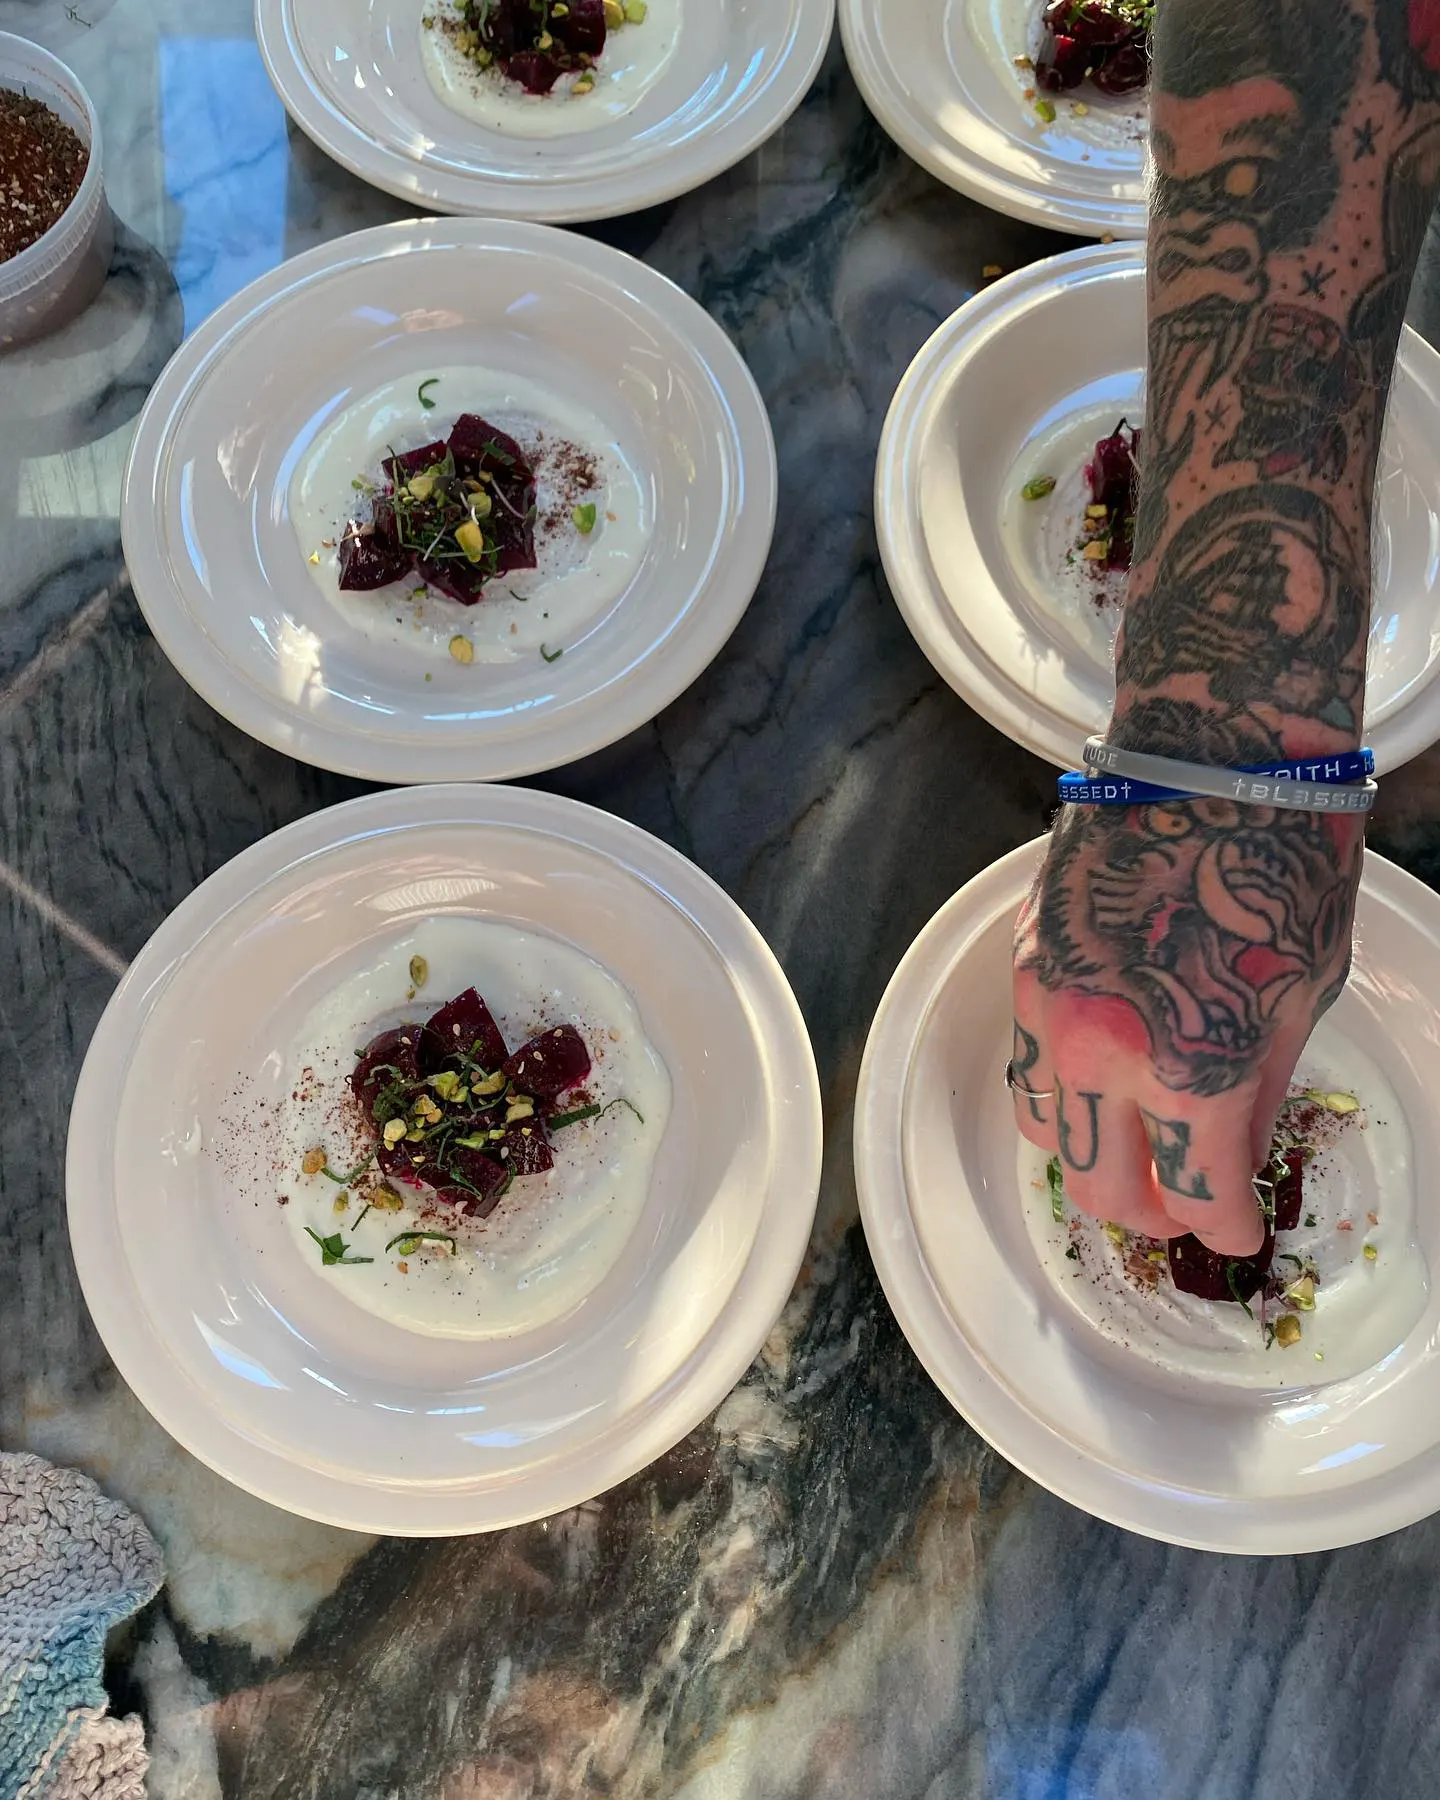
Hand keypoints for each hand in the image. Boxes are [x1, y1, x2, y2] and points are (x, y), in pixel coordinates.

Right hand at [1010, 797, 1361, 1254]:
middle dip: (1153, 1211)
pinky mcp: (1025, 968)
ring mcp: (1050, 1008)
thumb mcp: (1302, 991)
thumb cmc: (1281, 863)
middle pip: (1103, 1190)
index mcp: (1193, 1065)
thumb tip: (1230, 1150)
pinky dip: (1065, 1094)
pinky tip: (1106, 1074)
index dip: (1224, 1226)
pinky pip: (1029, 1066)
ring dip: (1095, 1158)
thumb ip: (1257, 1087)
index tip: (1238, 1227)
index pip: (1196, 1196)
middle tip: (1189, 1196)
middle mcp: (1105, 1051)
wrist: (1208, 756)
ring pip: (1046, 1138)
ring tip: (1139, 1142)